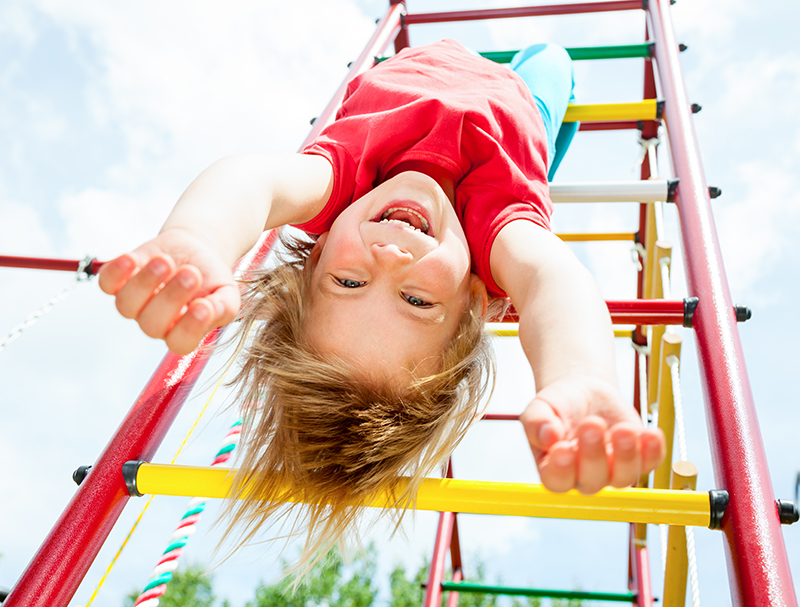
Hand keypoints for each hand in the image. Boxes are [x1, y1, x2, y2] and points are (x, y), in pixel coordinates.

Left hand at [98, 228, 239, 354]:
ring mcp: (136, 303)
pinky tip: (133, 259)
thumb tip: (210, 311)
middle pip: (152, 324)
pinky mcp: (119, 281)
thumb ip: (224, 307)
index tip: (204, 306)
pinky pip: (108, 283)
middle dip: (170, 297)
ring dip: (145, 282)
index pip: (180, 343)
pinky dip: (116, 272)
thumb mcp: (227, 293)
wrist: (196, 249)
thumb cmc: (211, 277)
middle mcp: (156, 322)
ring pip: (127, 305)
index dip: (189, 328)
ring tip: (166, 260)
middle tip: (191, 273)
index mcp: (184, 331)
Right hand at [519, 375, 664, 493]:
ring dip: (626, 455)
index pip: (557, 481)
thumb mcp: (539, 407)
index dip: (561, 470)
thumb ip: (536, 422)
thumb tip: (548, 437)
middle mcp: (583, 476)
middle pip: (592, 481)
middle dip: (594, 455)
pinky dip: (653, 451)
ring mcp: (612, 471)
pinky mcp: (638, 459)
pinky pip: (650, 463)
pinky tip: (650, 433)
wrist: (584, 392)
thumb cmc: (558, 405)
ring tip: (622, 429)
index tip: (563, 448)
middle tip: (592, 424)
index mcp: (554, 468)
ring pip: (623, 477)